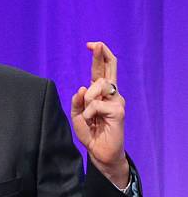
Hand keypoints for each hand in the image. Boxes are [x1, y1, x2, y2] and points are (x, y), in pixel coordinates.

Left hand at [71, 42, 128, 187]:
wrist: (100, 152)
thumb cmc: (90, 134)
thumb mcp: (77, 116)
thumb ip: (77, 102)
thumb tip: (82, 87)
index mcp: (100, 94)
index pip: (101, 71)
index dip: (98, 57)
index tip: (91, 45)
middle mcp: (111, 94)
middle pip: (109, 69)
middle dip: (102, 55)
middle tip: (95, 44)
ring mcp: (116, 101)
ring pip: (98, 85)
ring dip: (87, 98)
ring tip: (87, 114)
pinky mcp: (118, 110)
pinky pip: (96, 104)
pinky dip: (89, 112)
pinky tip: (93, 121)